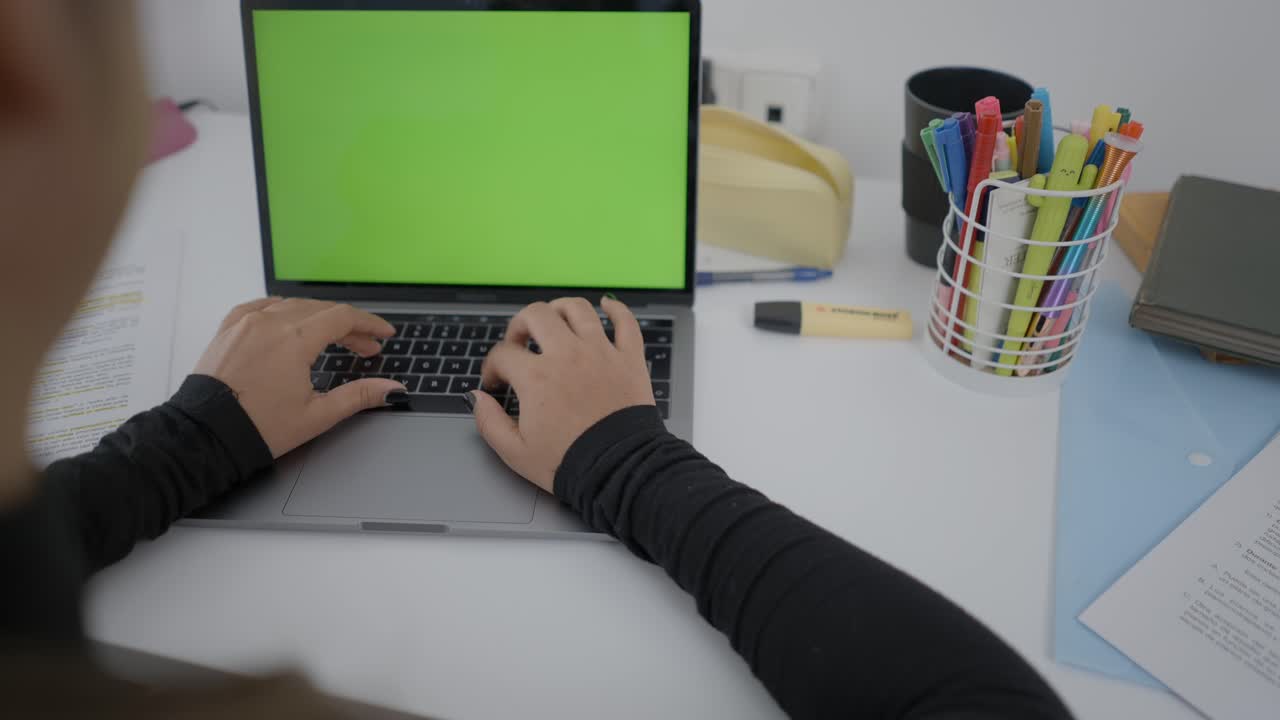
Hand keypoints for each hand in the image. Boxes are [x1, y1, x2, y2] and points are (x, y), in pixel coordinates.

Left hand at [194, 298, 404, 457]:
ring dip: (317, 318)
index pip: (343, 317)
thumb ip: (359, 395)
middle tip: (365, 347)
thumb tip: (392, 389)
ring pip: (293, 306)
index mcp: (294, 339)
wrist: (205, 436)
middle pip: (321, 311)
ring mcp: (245, 323)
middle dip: (348, 327)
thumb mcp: (317, 415)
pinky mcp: (228, 330)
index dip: (369, 324)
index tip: (384, 334)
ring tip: (332, 338)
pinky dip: (281, 310)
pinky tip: (288, 319)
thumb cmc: (258, 428)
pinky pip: (260, 307)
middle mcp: (270, 322)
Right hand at [472, 297, 655, 492]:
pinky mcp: (629, 359)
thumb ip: (489, 422)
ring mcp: (601, 353)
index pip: (503, 354)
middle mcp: (568, 356)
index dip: (492, 367)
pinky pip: (625, 322)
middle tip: (520, 342)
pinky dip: (616, 309)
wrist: (619, 471)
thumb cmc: (570, 463)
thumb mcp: (515, 452)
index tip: (496, 382)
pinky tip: (606, 306)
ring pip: (577, 309)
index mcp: (537, 378)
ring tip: (554, 321)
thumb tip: (477, 398)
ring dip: (560, 309)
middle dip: (520, 325)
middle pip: (536, 315)